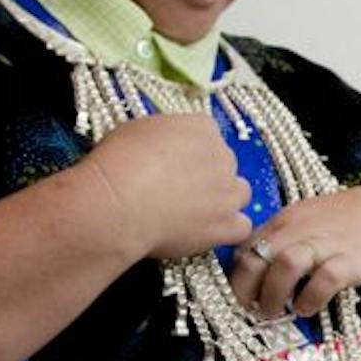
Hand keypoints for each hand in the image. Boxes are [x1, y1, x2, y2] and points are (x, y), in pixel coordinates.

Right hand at [81, 114, 252, 259]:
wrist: (119, 201)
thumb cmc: (119, 163)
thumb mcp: (137, 130)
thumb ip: (162, 137)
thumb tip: (161, 149)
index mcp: (201, 128)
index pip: (207, 135)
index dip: (190, 152)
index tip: (174, 163)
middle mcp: (222, 156)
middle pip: (225, 164)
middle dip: (207, 176)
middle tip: (179, 190)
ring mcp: (227, 192)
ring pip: (240, 194)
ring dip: (223, 201)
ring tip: (196, 212)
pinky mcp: (226, 224)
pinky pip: (241, 228)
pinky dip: (229, 230)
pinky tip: (209, 232)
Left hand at [229, 186, 360, 319]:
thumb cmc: (341, 222)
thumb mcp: (302, 222)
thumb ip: (277, 242)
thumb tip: (249, 271)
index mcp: (283, 222)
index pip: (245, 248)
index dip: (235, 277)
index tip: (239, 296)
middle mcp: (298, 230)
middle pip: (256, 257)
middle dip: (245, 289)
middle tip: (250, 308)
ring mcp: (324, 245)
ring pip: (285, 265)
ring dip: (272, 295)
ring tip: (273, 312)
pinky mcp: (348, 261)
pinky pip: (322, 282)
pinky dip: (309, 299)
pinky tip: (306, 308)